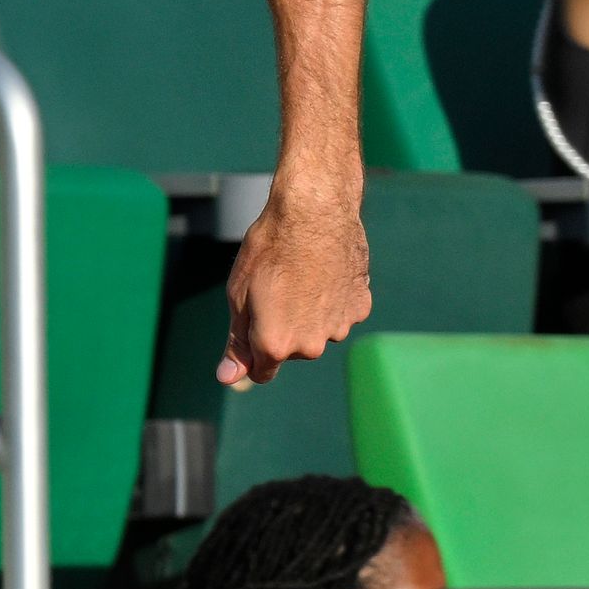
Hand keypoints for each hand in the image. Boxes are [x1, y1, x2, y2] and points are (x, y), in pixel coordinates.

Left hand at [219, 177, 367, 386]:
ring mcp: (340, 327)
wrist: (315, 210)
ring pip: (317, 332)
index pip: (261, 372)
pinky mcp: (360, 308)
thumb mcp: (239, 295)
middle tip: (276, 288)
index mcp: (276, 345)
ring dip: (308, 314)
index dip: (252, 353)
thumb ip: (237, 342)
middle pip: (291, 351)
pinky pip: (340, 313)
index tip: (252, 327)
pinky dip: (332, 300)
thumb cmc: (270, 248)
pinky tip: (324, 271)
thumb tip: (227, 378)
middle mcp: (311, 346)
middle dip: (281, 329)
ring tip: (301, 276)